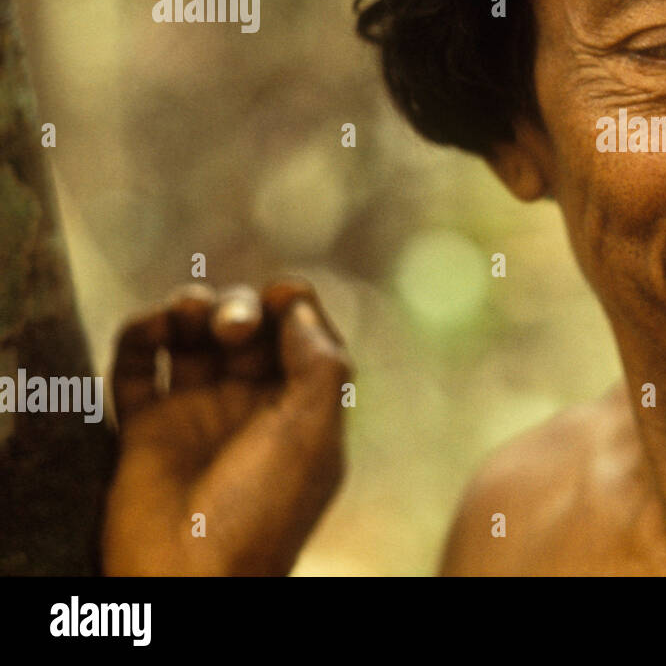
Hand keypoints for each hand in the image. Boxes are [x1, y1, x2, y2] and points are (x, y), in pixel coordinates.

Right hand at [102, 279, 351, 574]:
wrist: (190, 578)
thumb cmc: (262, 509)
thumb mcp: (312, 434)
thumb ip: (320, 362)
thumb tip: (297, 307)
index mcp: (301, 409)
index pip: (300, 334)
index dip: (291, 304)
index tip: (280, 295)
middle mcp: (250, 406)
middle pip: (247, 327)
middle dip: (240, 308)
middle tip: (233, 328)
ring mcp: (196, 414)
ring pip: (192, 337)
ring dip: (190, 308)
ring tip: (187, 314)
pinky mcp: (145, 427)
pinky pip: (137, 364)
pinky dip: (141, 333)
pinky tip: (154, 329)